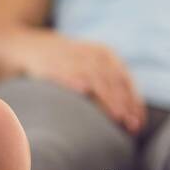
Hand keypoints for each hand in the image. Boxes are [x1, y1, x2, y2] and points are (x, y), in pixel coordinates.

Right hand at [26, 36, 146, 133]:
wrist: (29, 45)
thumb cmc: (64, 64)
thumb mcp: (90, 68)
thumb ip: (108, 87)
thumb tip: (129, 118)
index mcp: (104, 54)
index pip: (124, 80)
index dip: (134, 101)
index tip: (139, 123)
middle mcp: (91, 54)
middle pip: (112, 80)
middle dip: (124, 103)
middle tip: (131, 125)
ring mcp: (71, 57)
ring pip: (94, 77)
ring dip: (107, 97)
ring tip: (117, 116)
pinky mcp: (51, 63)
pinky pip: (65, 72)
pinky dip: (74, 80)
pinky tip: (83, 90)